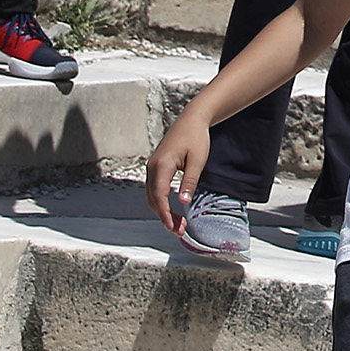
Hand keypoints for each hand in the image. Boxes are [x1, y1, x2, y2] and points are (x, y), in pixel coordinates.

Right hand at [145, 110, 218, 243]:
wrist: (191, 119)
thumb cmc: (195, 137)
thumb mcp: (197, 161)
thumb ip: (189, 181)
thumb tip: (183, 202)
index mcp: (162, 165)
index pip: (159, 196)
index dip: (165, 214)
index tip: (172, 227)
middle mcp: (153, 167)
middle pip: (153, 199)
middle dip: (164, 216)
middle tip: (179, 230)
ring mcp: (152, 167)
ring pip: (152, 195)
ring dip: (162, 210)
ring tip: (178, 224)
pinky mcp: (156, 167)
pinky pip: (154, 189)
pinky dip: (161, 201)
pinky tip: (171, 209)